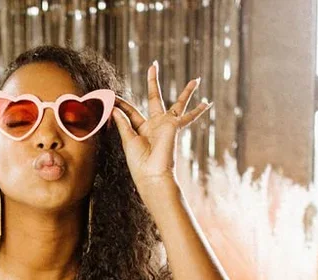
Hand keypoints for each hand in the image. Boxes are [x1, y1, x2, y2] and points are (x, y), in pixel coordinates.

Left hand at [110, 62, 212, 186]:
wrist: (152, 175)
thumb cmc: (139, 163)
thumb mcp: (128, 141)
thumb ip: (123, 123)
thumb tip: (113, 108)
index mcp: (141, 129)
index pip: (130, 110)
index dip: (120, 103)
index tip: (110, 96)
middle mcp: (155, 124)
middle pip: (155, 97)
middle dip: (153, 82)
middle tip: (153, 65)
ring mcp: (166, 125)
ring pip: (178, 103)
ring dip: (187, 92)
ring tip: (196, 80)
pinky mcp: (174, 127)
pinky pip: (188, 117)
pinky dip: (198, 111)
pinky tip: (207, 103)